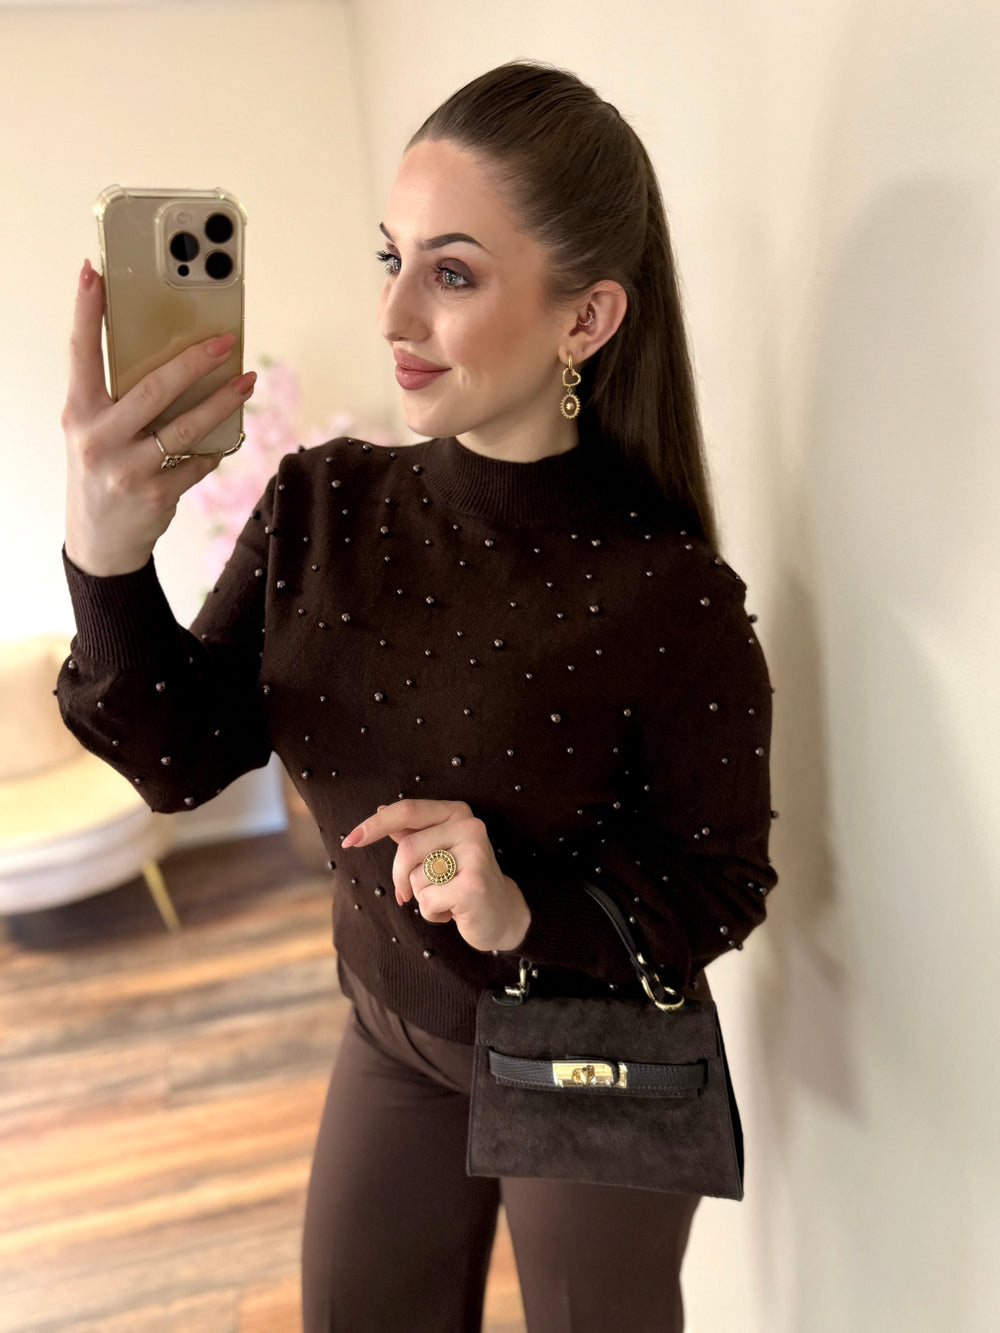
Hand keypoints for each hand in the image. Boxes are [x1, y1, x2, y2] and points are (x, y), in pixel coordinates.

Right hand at [61, 258, 256, 576]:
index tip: (95, 272)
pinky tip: (232, 430)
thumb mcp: (93, 429)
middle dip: (194, 361)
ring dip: (223, 402)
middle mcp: (99, 438)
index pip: (80, 352)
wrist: (99, 539)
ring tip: (247, 381)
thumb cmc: (101, 469)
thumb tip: (170, 356)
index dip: (85, 310)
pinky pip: (198, 461)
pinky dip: (218, 445)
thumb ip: (116, 397)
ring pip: (186, 426)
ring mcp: (128, 468)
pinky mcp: (157, 493)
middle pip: (153, 389)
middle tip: (225, 341)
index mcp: (78, 412)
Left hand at [341, 798, 531, 953]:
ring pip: (416, 877)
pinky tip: (454, 912)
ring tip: (447, 898)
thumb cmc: (462, 879)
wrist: (501, 913)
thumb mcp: (438, 851)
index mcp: (457, 812)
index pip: (407, 810)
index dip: (374, 825)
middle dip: (401, 877)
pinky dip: (433, 913)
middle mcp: (470, 827)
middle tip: (411, 893)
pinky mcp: (473, 885)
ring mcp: (475, 855)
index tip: (349, 841)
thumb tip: (379, 809)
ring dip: (422, 897)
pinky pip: (427, 900)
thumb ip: (412, 831)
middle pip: (407, 848)